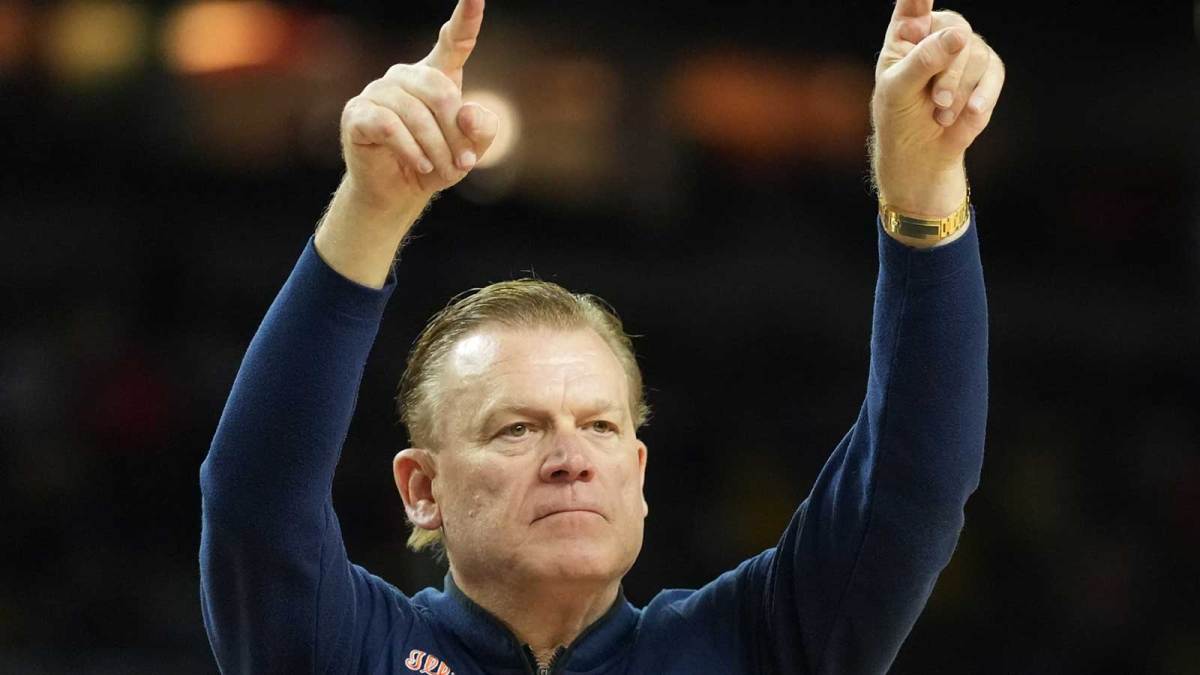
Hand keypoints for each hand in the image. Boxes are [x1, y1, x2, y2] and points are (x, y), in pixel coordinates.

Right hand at [340, 0, 498, 213]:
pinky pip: (389, 126)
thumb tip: (467, 114)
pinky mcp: (358, 114)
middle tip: (465, 164)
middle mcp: (405, 76)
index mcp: (436, 75)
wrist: (398, 192)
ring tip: (443, 171)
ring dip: (436, 149)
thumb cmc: (437, 164)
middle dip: (456, 133)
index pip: (454, 41)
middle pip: (440, 91)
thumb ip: (482, 130)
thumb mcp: (470, 151)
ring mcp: (378, 92)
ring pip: (415, 114)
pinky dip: (410, 150)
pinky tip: (421, 166)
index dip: (466, 18)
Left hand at [871, 0, 1004, 217]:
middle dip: (948, 70)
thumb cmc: (899, 116)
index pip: (914, 1)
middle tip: (935, 100)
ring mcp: (964, 49)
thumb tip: (957, 35)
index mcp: (906, 31)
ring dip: (959, 90)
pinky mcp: (986, 71)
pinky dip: (981, 95)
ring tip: (941, 114)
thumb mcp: (898, 90)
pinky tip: (969, 112)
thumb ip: (923, 60)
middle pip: (956, 31)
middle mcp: (937, 32)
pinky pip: (994, 72)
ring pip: (976, 53)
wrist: (920, 151)